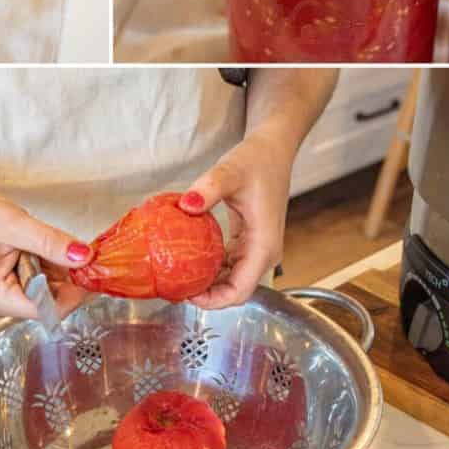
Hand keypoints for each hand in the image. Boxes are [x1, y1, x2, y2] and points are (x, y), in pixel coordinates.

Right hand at [0, 174, 93, 319]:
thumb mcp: (13, 225)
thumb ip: (51, 243)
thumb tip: (85, 257)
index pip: (50, 309)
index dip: (76, 291)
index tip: (94, 268)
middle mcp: (4, 299)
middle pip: (52, 297)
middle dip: (70, 274)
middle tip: (86, 247)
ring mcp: (6, 286)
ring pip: (48, 281)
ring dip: (60, 263)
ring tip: (58, 237)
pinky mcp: (8, 272)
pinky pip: (39, 270)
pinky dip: (49, 256)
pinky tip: (48, 239)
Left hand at [178, 131, 291, 308]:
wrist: (273, 148)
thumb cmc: (258, 160)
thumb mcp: (230, 171)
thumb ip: (209, 188)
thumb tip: (187, 205)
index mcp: (264, 245)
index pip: (241, 291)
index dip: (214, 301)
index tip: (187, 295)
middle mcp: (264, 251)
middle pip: (235, 289)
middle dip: (207, 295)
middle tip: (174, 286)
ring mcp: (257, 247)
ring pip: (232, 278)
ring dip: (208, 282)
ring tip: (177, 275)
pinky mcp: (249, 240)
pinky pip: (230, 263)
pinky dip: (212, 266)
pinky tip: (190, 260)